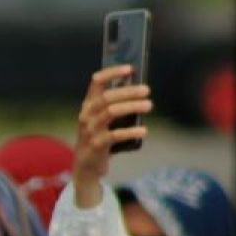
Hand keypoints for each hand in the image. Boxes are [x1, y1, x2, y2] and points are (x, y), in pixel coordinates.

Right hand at [72, 65, 151, 207]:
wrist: (86, 166)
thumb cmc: (100, 138)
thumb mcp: (103, 120)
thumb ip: (115, 106)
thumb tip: (139, 91)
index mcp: (88, 105)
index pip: (96, 82)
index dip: (112, 73)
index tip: (129, 69)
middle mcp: (86, 114)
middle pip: (107, 97)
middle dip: (128, 91)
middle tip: (147, 90)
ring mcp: (90, 130)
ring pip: (110, 112)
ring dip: (131, 107)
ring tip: (149, 105)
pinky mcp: (96, 145)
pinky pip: (114, 135)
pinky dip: (130, 132)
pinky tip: (144, 130)